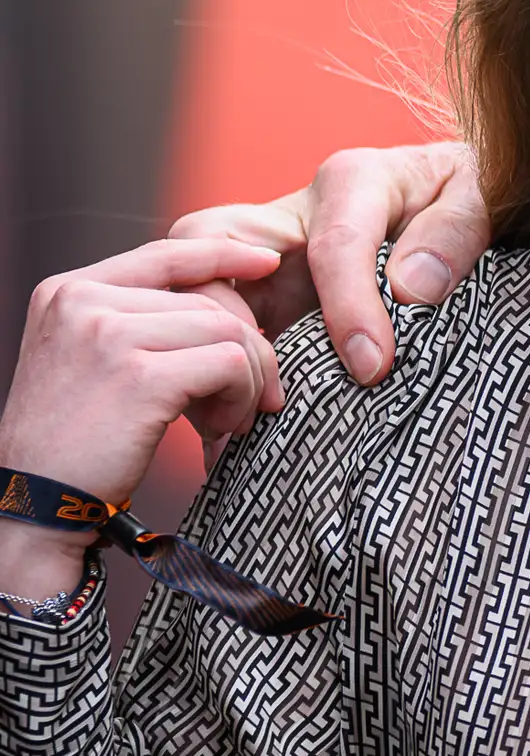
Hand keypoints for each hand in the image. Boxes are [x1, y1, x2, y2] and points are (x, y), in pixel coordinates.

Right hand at [0, 239, 283, 597]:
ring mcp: (107, 334)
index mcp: (67, 291)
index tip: (268, 262)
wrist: (35, 501)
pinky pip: (230, 365)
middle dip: (245, 349)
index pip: (165, 254)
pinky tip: (221, 428)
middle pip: (209, 301)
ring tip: (227, 419)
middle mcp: (81, 301)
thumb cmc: (74, 439)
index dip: (224, 255)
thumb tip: (225, 304)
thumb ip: (135, 322)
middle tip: (245, 399)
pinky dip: (241, 397)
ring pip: (227, 332)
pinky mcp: (139, 375)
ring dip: (247, 380)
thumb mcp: (87, 360)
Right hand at [169, 141, 485, 394]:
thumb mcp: (482, 196)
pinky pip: (216, 329)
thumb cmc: (473, 195)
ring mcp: (267, 259)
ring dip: (205, 348)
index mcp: (353, 182)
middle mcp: (292, 217)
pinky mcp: (262, 298)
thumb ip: (453, 234)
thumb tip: (409, 289)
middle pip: (211, 243)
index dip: (349, 308)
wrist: (462, 204)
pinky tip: (234, 424)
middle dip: (224, 314)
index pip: (335, 244)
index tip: (373, 366)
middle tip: (270, 391)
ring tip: (241, 418)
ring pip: (197, 288)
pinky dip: (214, 373)